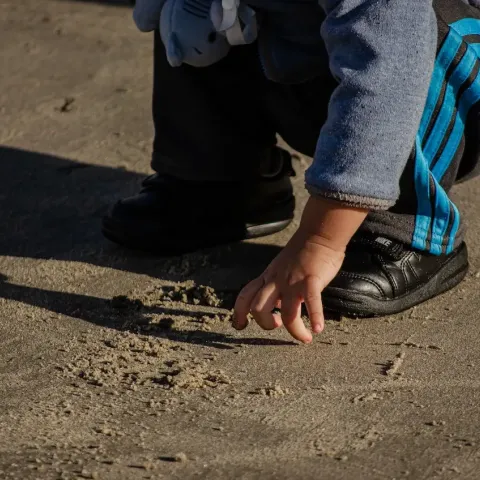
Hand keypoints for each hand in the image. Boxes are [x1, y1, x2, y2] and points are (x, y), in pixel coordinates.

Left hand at [232, 196, 367, 342]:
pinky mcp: (311, 280)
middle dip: (265, 324)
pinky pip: (311, 303)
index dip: (238, 313)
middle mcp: (276, 280)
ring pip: (285, 313)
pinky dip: (315, 318)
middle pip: (258, 308)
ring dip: (294, 331)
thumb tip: (278, 303)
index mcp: (268, 277)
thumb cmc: (303, 251)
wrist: (319, 233)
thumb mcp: (281, 267)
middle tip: (278, 326)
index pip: (245, 295)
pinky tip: (318, 329)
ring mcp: (293, 281)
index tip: (240, 326)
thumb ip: (277, 284)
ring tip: (305, 338)